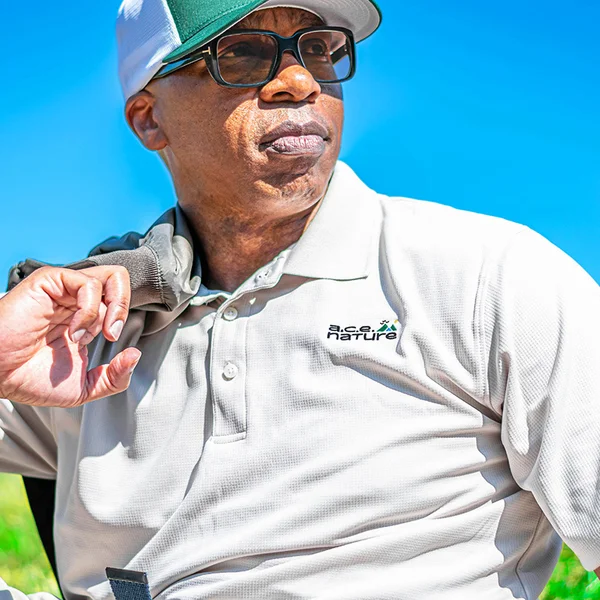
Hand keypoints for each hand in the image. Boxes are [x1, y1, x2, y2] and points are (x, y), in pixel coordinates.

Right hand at [0, 265, 141, 406]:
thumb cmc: (30, 380)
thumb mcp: (84, 387)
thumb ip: (114, 378)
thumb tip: (135, 354)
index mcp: (85, 319)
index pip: (119, 300)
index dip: (123, 318)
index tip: (111, 341)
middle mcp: (77, 301)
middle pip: (119, 281)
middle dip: (124, 307)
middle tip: (110, 334)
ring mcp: (65, 290)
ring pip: (112, 276)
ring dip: (109, 311)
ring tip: (86, 336)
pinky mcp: (50, 282)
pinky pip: (88, 283)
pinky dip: (89, 310)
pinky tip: (73, 331)